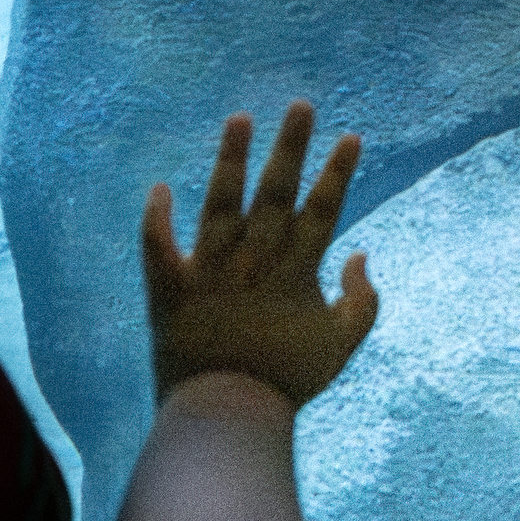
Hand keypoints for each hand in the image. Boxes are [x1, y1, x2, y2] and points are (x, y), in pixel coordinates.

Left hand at [140, 101, 377, 404]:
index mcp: (296, 274)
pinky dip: (157, 220)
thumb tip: (361, 254)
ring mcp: (210, 274)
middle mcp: (254, 264)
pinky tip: (159, 188)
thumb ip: (362, 300)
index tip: (351, 137)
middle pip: (275, 195)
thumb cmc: (287, 382)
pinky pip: (158, 248)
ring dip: (230, 161)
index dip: (338, 173)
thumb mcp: (341, 345)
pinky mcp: (171, 291)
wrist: (227, 415)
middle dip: (290, 148)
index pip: (322, 212)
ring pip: (221, 206)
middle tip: (299, 104)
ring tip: (239, 118)